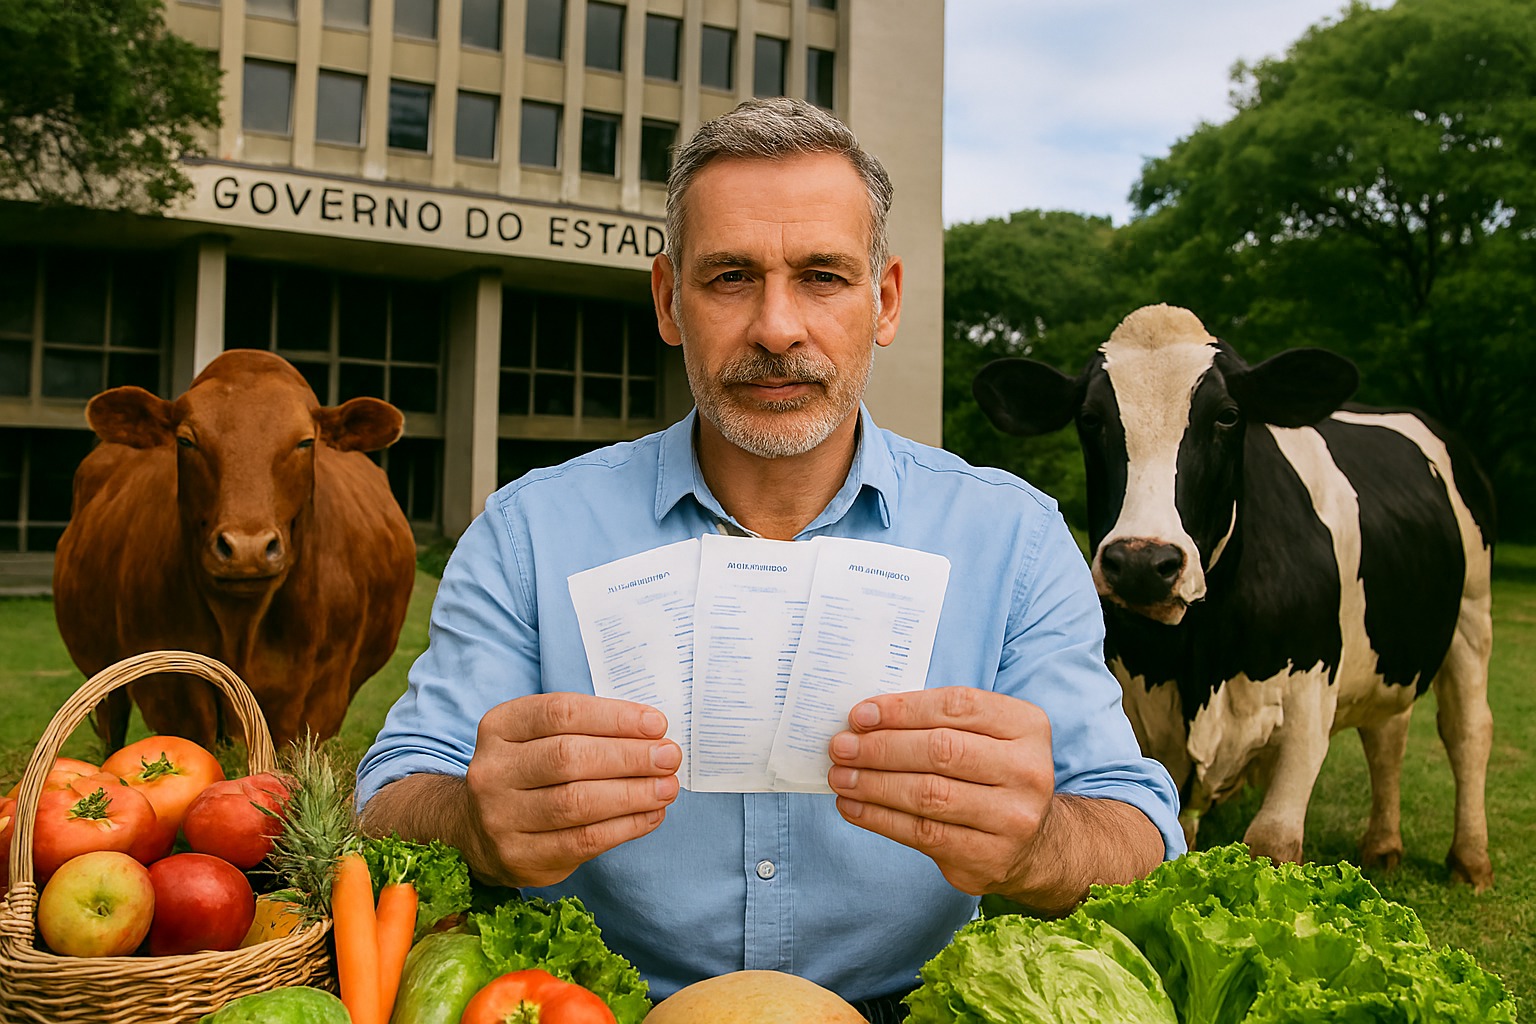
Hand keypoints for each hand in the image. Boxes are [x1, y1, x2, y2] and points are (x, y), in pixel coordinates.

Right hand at [464, 692, 681, 887]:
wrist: (482, 830)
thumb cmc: (532, 772)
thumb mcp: (544, 737)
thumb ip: (590, 730)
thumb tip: (654, 735)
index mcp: (500, 726)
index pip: (561, 713)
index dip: (614, 717)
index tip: (657, 725)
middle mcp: (492, 770)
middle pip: (568, 757)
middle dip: (629, 756)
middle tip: (669, 757)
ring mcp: (499, 816)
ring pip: (576, 802)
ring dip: (632, 794)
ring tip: (667, 787)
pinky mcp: (518, 856)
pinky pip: (582, 841)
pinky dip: (625, 827)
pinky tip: (651, 815)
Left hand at [826, 687, 1054, 896]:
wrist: (1033, 842)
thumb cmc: (991, 774)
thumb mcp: (984, 735)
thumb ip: (936, 721)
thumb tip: (865, 721)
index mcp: (1026, 726)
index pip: (957, 706)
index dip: (903, 709)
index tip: (860, 716)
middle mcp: (1027, 771)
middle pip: (941, 750)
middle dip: (881, 747)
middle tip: (841, 747)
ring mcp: (1013, 818)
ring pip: (928, 794)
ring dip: (873, 784)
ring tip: (841, 776)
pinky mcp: (989, 857)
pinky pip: (923, 833)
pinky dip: (879, 818)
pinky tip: (853, 806)